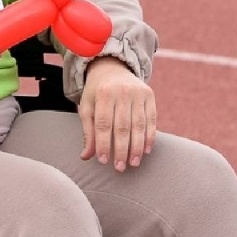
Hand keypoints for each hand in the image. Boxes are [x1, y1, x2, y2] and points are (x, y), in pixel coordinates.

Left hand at [79, 56, 156, 170]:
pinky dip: (149, 137)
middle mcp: (122, 92)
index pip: (103, 123)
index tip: (103, 161)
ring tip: (133, 163)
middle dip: (121, 149)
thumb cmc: (97, 93)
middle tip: (120, 168)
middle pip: (122, 126)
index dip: (103, 143)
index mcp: (103, 93)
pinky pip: (151, 120)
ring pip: (139, 125)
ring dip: (137, 147)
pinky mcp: (150, 95)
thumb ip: (88, 132)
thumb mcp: (87, 107)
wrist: (112, 68)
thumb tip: (85, 157)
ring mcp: (138, 93)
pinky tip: (145, 151)